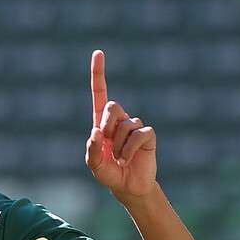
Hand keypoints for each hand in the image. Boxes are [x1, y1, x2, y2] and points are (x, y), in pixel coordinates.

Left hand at [86, 50, 156, 197]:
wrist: (128, 186)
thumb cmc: (109, 173)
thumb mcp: (94, 165)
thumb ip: (91, 150)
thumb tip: (96, 132)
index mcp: (102, 122)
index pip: (100, 93)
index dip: (98, 74)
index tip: (98, 52)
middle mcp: (119, 120)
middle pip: (112, 105)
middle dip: (107, 124)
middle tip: (106, 143)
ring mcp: (134, 126)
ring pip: (125, 124)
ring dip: (117, 145)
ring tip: (119, 158)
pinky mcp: (147, 135)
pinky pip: (138, 135)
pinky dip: (129, 149)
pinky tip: (128, 159)